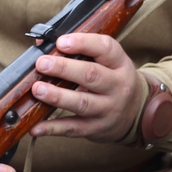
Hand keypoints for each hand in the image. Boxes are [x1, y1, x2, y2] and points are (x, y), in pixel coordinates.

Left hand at [29, 33, 145, 143]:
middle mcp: (117, 86)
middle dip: (64, 68)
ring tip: (38, 89)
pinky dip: (53, 128)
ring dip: (57, 96)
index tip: (61, 42)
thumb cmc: (112, 80)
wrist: (134, 112)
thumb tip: (42, 42)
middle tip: (42, 64)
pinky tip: (36, 127)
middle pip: (91, 75)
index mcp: (119, 64)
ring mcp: (107, 109)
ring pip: (82, 103)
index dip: (83, 43)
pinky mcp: (95, 128)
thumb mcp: (107, 61)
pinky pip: (73, 128)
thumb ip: (80, 50)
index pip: (105, 48)